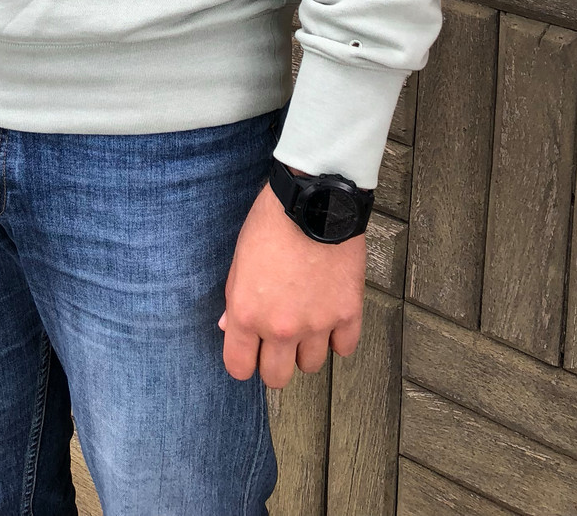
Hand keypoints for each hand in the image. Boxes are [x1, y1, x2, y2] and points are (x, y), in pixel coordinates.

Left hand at [218, 168, 365, 388]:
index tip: (250, 352)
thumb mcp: (240, 257)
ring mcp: (317, 324)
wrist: (315, 198)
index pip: (239, 368)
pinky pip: (344, 347)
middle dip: (275, 362)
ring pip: (311, 366)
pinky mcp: (347, 313)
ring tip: (307, 320)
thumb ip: (235, 299)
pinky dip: (338, 336)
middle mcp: (280, 327)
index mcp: (247, 314)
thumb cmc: (272, 222)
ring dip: (307, 348)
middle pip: (276, 378)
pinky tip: (331, 315)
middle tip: (279, 340)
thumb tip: (229, 327)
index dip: (244, 361)